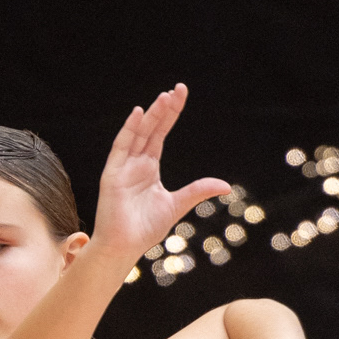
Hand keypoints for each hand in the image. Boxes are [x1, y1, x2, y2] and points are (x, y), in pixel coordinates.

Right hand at [92, 88, 230, 265]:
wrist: (124, 248)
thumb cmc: (145, 230)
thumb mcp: (178, 205)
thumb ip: (198, 191)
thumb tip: (226, 186)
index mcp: (149, 167)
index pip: (161, 133)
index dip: (171, 114)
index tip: (181, 93)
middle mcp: (135, 163)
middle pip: (151, 129)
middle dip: (163, 109)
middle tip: (176, 90)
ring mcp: (123, 167)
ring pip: (138, 134)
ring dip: (150, 116)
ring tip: (164, 98)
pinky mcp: (112, 175)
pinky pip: (120, 147)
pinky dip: (128, 130)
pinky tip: (138, 114)